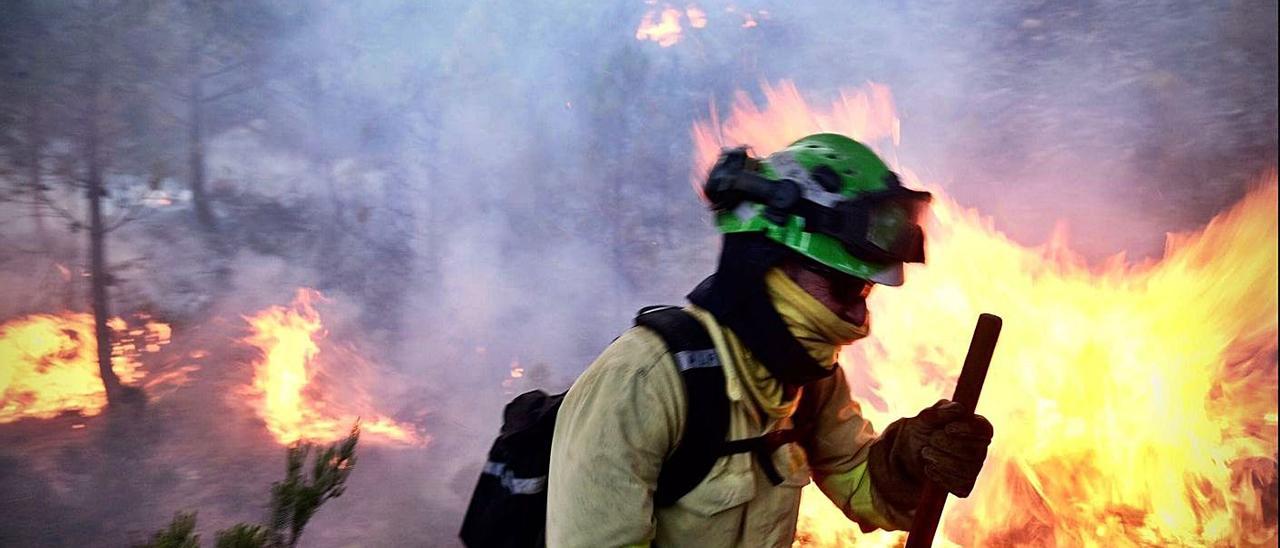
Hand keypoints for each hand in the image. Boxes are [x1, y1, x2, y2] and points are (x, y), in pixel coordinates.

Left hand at [868, 400, 993, 509]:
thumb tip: (958, 408)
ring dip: (940, 460)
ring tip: (925, 452)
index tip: (948, 428)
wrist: (910, 452)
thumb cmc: (925, 428)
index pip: (984, 430)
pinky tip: (929, 467)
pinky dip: (939, 476)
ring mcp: (974, 470)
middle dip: (947, 445)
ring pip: (965, 469)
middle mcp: (980, 450)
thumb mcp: (926, 417)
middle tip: (930, 439)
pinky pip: (958, 486)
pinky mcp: (964, 486)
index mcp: (976, 429)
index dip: (968, 430)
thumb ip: (940, 411)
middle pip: (974, 451)